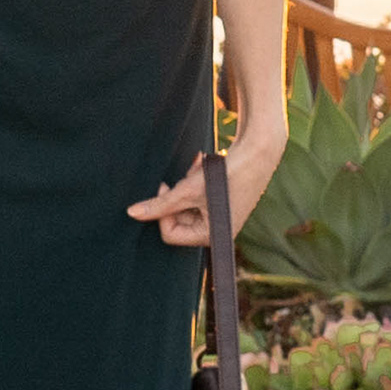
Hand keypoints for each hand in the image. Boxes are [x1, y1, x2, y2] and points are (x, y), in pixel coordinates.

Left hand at [131, 116, 284, 248]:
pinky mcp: (220, 205)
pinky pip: (195, 197)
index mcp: (210, 236)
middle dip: (177, 195)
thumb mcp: (187, 190)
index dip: (162, 212)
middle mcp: (215, 232)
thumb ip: (160, 204)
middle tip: (186, 176)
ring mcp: (218, 219)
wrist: (258, 152)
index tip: (166, 188)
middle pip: (177, 219)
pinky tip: (202, 167)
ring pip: (184, 205)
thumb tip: (132, 213)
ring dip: (185, 186)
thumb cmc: (227, 175)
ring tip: (198, 170)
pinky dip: (194, 182)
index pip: (170, 234)